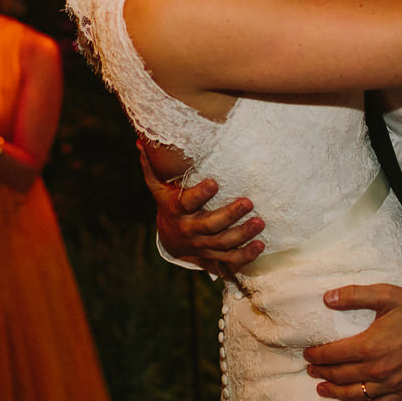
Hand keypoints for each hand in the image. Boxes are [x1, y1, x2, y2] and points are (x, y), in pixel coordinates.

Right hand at [139, 146, 263, 273]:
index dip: (200, 194)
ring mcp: (203, 244)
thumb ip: (152, 166)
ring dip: (242, 234)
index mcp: (177, 210)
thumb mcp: (158, 187)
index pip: (187, 202)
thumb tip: (141, 140)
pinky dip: (246, 255)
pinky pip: (230, 259)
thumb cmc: (169, 203)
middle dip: (229, 214)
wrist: (170, 239)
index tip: (214, 182)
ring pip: (223, 243)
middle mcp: (190, 229)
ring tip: (259, 223)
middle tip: (248, 202)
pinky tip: (259, 245)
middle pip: (210, 225)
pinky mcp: (214, 255)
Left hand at [302, 285, 401, 400]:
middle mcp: (377, 370)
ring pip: (354, 394)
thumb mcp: (386, 294)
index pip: (333, 354)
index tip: (308, 354)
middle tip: (311, 370)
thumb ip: (354, 296)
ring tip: (321, 389)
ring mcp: (391, 385)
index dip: (317, 355)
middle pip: (340, 375)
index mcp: (369, 346)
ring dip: (334, 393)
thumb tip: (326, 298)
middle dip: (322, 373)